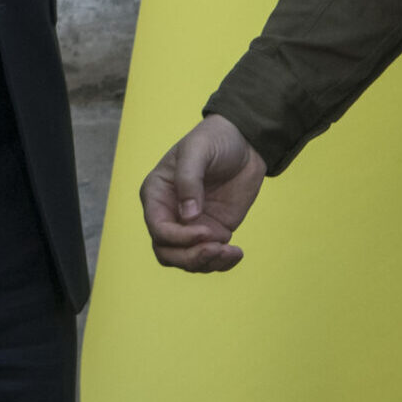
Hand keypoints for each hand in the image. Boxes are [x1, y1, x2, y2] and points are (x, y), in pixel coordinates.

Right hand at [140, 114, 266, 272]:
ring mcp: (191, 225)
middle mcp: (169, 214)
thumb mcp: (198, 150)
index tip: (206, 230)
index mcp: (157, 194)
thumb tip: (187, 215)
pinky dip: (221, 263)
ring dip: (207, 262)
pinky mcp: (212, 231)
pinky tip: (236, 253)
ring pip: (187, 260)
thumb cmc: (214, 139)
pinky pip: (210, 258)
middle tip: (217, 248)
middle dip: (190, 257)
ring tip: (231, 251)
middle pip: (167, 252)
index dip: (178, 237)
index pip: (158, 228)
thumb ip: (189, 179)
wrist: (244, 142)